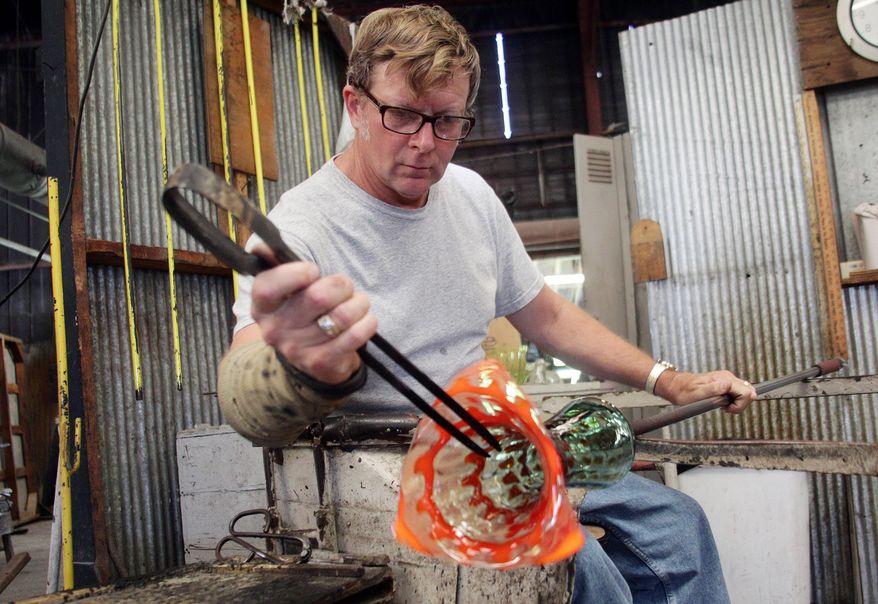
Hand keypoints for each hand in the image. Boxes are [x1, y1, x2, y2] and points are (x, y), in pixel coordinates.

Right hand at [249, 244, 376, 383]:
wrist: (311, 359)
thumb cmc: (303, 314)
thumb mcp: (286, 291)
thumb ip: (277, 265)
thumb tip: (262, 247)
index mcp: (263, 307)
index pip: (268, 287)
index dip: (295, 274)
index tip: (313, 270)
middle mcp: (275, 330)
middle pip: (317, 298)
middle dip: (341, 285)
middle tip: (345, 287)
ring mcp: (297, 350)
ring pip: (341, 316)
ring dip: (358, 304)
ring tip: (358, 304)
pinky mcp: (321, 363)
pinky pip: (354, 336)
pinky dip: (367, 323)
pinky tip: (364, 320)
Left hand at [655, 369, 756, 412]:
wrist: (676, 386)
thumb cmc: (684, 391)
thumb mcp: (697, 393)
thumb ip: (714, 390)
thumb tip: (728, 385)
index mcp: (724, 379)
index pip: (746, 392)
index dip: (740, 404)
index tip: (727, 409)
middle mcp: (727, 377)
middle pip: (749, 392)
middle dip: (740, 404)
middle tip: (725, 408)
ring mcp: (727, 380)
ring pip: (745, 392)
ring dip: (737, 403)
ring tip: (723, 405)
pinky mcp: (725, 383)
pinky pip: (737, 392)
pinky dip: (733, 401)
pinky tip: (723, 403)